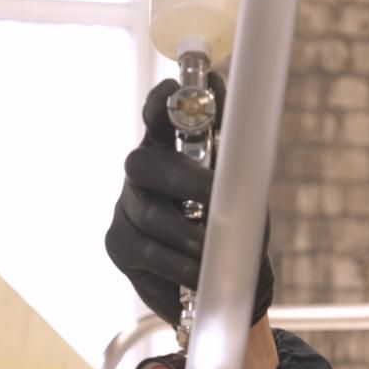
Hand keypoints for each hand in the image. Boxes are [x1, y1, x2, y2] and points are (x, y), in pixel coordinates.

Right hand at [105, 75, 273, 326]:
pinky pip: (148, 253)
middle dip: (182, 179)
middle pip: (143, 163)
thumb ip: (239, 166)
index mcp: (171, 149)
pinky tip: (198, 275)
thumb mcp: (243, 192)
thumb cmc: (230, 225)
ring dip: (188, 233)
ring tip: (215, 249)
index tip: (176, 88)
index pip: (160, 116)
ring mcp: (126, 208)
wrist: (220, 281)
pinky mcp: (120, 244)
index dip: (163, 101)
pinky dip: (179, 265)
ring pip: (149, 214)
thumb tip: (249, 140)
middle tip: (214, 194)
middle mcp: (143, 173)